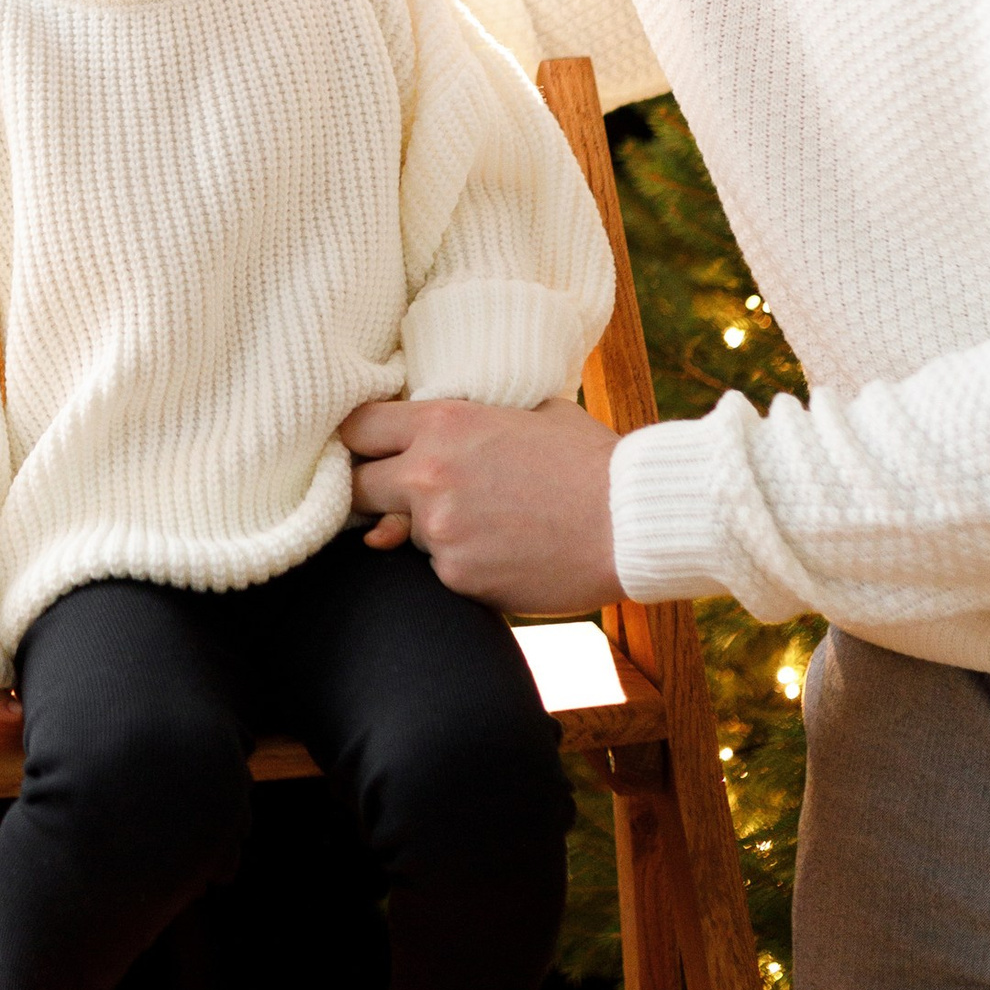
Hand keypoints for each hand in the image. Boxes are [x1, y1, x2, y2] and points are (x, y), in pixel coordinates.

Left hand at [343, 395, 621, 613]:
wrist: (633, 524)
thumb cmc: (591, 461)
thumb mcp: (531, 412)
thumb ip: (475, 420)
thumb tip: (443, 428)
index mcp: (442, 423)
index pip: (356, 427)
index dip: (357, 441)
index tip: (366, 451)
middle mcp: (428, 475)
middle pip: (355, 487)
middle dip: (371, 493)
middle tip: (399, 496)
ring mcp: (439, 531)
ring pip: (402, 533)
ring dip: (427, 530)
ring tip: (488, 523)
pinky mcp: (457, 577)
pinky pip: (439, 570)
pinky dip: (463, 564)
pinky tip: (505, 552)